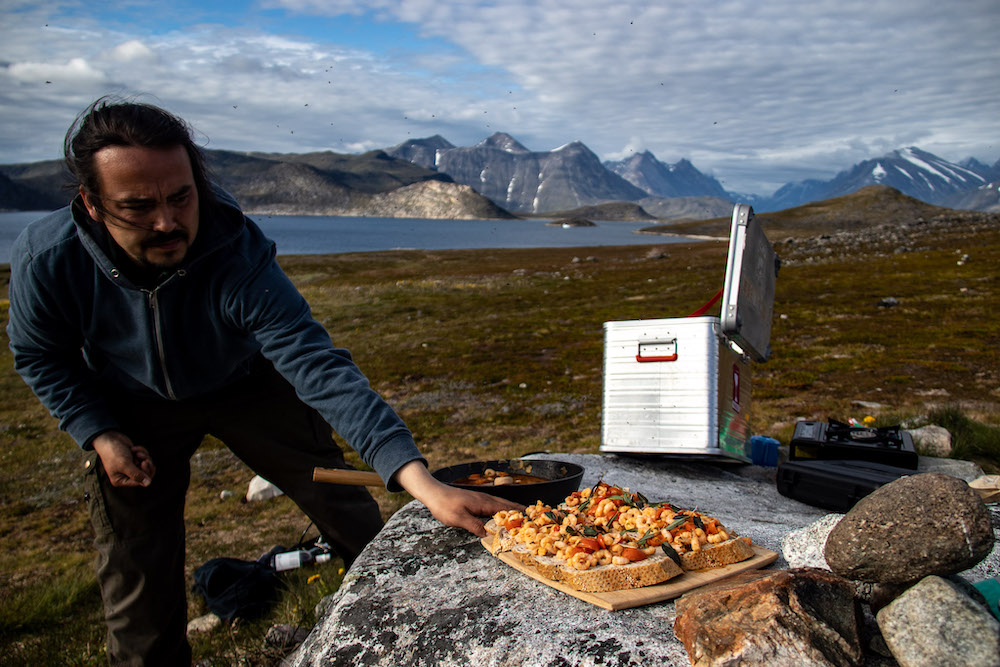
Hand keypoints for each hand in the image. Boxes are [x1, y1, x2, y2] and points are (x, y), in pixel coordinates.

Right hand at [92, 431, 155, 487]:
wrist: (109, 438)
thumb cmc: (113, 453)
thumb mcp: (125, 465)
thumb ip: (136, 475)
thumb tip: (147, 484)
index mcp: (121, 480)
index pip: (139, 482)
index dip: (145, 473)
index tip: (145, 462)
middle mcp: (126, 475)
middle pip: (146, 474)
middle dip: (147, 465)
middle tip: (145, 459)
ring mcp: (131, 466)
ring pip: (147, 465)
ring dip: (144, 457)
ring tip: (136, 452)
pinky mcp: (134, 458)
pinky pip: (144, 457)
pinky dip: (141, 451)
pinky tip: (133, 448)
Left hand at [394, 461, 522, 536]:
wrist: (433, 493)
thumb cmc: (444, 505)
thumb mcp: (458, 519)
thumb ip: (474, 525)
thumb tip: (488, 534)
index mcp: (483, 503)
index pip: (504, 509)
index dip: (517, 513)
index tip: (530, 518)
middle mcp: (484, 499)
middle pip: (505, 504)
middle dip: (518, 510)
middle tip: (531, 517)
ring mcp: (480, 499)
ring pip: (500, 503)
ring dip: (511, 508)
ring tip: (521, 515)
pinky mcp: (475, 500)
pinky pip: (493, 504)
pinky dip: (502, 508)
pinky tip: (501, 512)